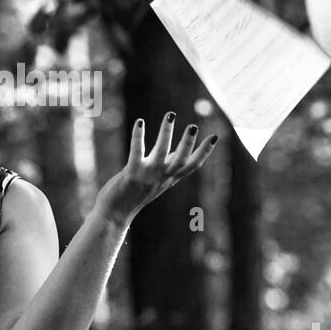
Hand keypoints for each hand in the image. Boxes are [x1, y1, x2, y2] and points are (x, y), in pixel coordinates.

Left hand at [94, 112, 218, 226]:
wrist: (115, 213)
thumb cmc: (135, 194)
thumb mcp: (157, 180)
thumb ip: (169, 166)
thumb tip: (181, 150)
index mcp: (169, 179)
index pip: (192, 166)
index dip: (204, 152)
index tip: (214, 137)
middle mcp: (161, 178)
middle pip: (180, 160)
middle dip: (188, 143)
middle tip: (194, 126)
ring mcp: (147, 176)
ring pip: (161, 153)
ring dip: (166, 133)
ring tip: (170, 115)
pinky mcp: (131, 174)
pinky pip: (137, 152)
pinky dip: (139, 136)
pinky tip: (140, 122)